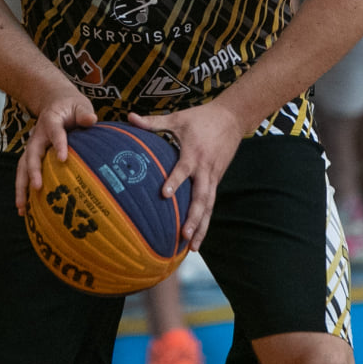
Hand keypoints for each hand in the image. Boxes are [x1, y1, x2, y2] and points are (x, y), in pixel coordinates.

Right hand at [18, 89, 98, 214]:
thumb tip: (91, 120)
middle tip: (37, 187)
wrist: (54, 102)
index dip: (59, 145)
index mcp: (51, 121)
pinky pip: (25, 174)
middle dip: (33, 171)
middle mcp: (37, 136)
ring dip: (22, 187)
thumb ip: (84, 113)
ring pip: (23, 167)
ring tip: (22, 208)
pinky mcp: (32, 156)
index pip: (55, 133)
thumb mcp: (79, 105)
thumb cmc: (70, 106)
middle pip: (31, 154)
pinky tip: (25, 210)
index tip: (62, 159)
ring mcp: (33, 147)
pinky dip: (24, 190)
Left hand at [127, 98, 243, 250]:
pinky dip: (205, 221)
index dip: (175, 181)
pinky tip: (197, 237)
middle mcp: (205, 169)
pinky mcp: (216, 180)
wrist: (233, 118)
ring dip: (201, 227)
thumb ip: (153, 122)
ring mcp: (213, 177)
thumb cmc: (201, 118)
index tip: (165, 194)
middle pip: (201, 197)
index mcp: (194, 153)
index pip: (183, 170)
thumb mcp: (178, 118)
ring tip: (192, 246)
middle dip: (193, 217)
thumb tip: (129, 117)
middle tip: (183, 234)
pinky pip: (211, 204)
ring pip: (208, 206)